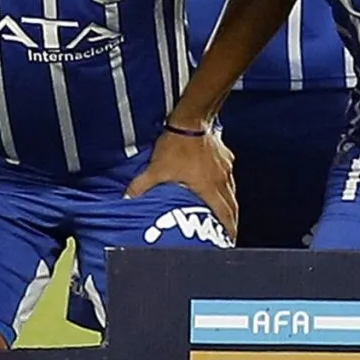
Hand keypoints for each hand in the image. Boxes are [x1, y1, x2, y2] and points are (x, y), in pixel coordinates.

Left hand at [128, 124, 238, 241]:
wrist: (190, 119)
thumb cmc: (177, 144)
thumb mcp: (156, 169)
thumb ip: (142, 186)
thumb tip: (127, 198)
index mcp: (209, 187)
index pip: (224, 214)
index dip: (229, 229)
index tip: (230, 240)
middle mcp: (221, 179)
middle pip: (232, 205)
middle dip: (232, 221)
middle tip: (229, 233)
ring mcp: (225, 167)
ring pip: (232, 190)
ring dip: (229, 203)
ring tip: (226, 213)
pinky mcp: (224, 155)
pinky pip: (228, 175)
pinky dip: (225, 184)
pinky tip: (218, 183)